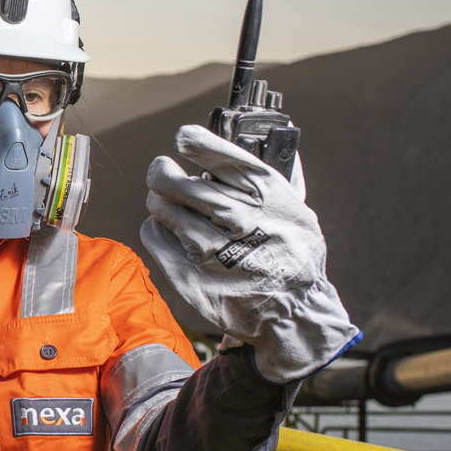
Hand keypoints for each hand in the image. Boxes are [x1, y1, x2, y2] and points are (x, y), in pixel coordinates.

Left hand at [139, 125, 359, 382]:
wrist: (293, 311)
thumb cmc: (294, 255)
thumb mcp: (297, 208)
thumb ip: (278, 174)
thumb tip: (269, 138)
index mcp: (264, 194)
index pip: (216, 154)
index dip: (194, 142)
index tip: (184, 139)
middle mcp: (236, 217)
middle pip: (176, 181)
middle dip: (162, 172)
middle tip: (161, 170)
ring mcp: (210, 248)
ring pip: (161, 207)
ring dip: (159, 201)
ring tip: (166, 203)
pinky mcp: (189, 275)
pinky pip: (154, 237)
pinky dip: (155, 228)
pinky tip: (165, 228)